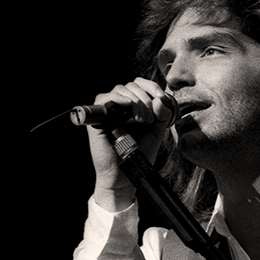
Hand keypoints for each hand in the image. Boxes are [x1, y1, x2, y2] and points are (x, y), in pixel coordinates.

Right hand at [88, 77, 174, 211]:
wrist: (126, 175)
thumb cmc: (139, 154)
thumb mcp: (156, 132)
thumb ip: (162, 116)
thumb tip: (160, 99)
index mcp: (134, 106)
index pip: (141, 84)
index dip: (152, 87)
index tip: (162, 98)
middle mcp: (120, 105)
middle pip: (132, 85)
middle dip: (146, 99)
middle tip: (150, 119)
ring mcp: (108, 110)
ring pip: (121, 89)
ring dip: (136, 101)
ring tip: (142, 120)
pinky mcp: (97, 118)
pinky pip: (104, 98)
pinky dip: (118, 98)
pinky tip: (129, 105)